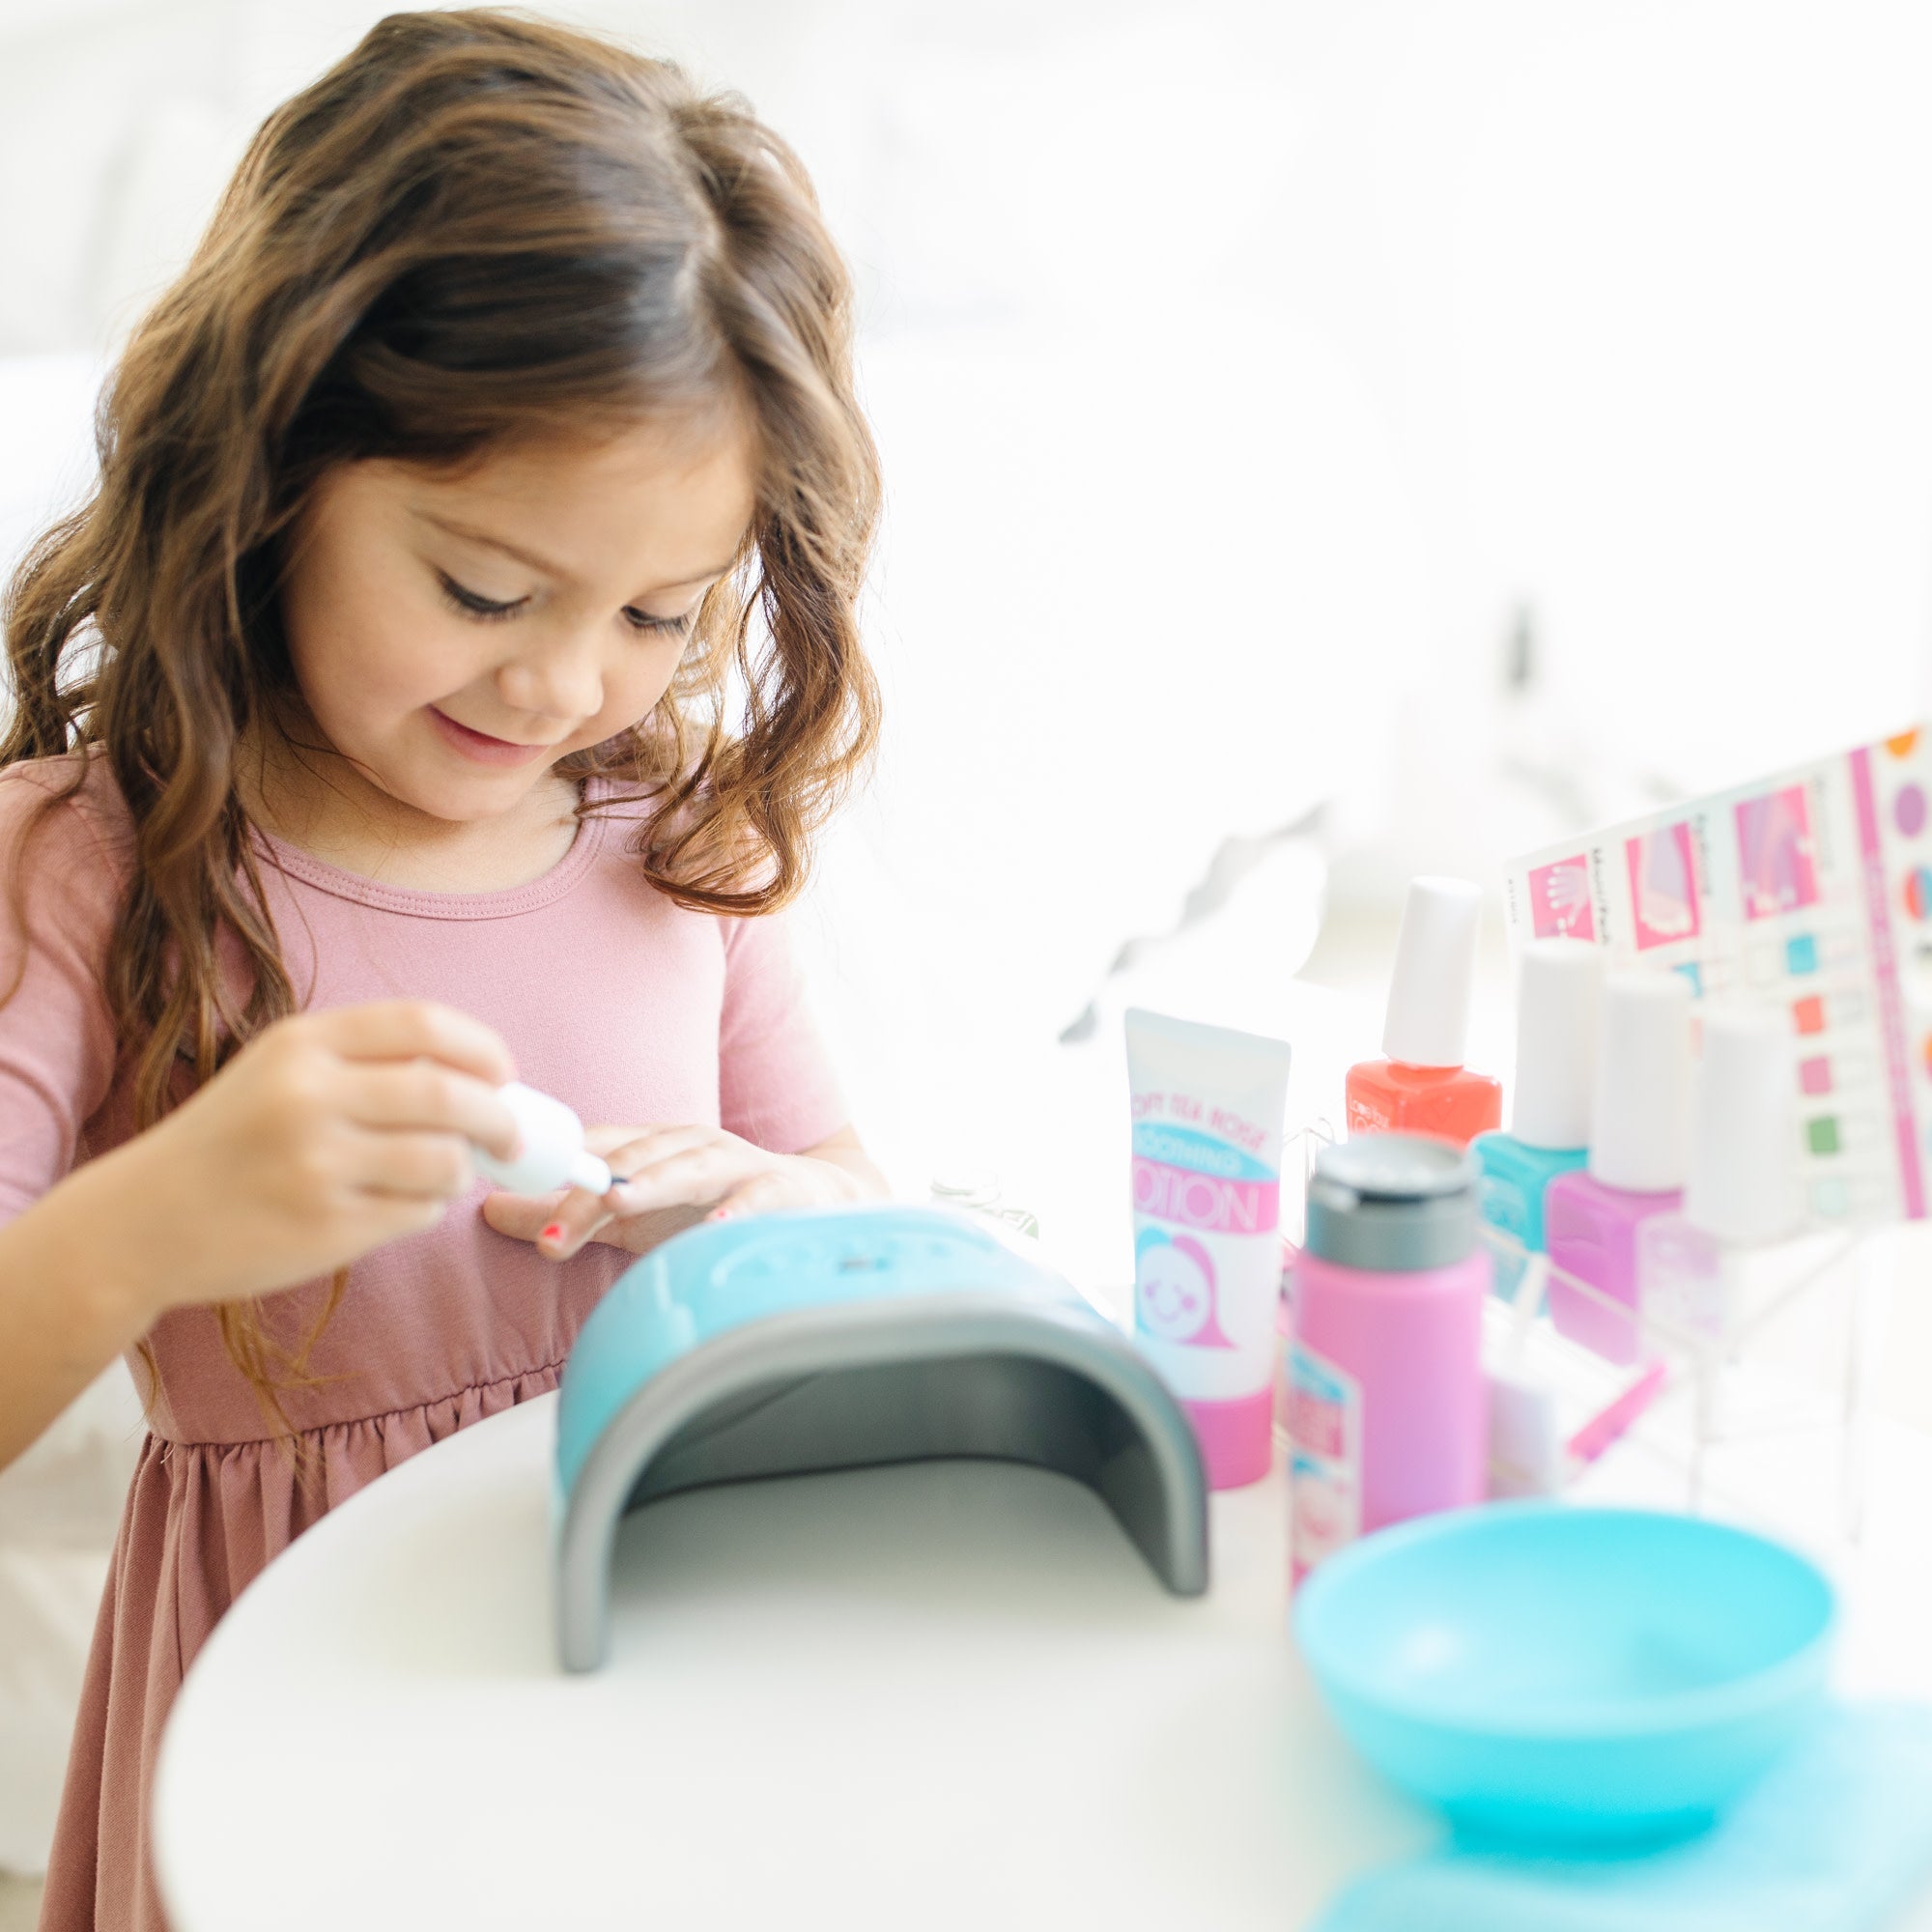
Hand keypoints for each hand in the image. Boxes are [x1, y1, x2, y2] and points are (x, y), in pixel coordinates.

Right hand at [107, 999, 520, 1314]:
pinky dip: (426, 1208)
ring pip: (444, 1159)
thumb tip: (486, 1080)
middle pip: (451, 1095)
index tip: (503, 1073)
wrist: (141, 1223)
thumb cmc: (231, 1142)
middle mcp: (307, 1097)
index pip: (424, 1024)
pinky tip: (399, 1204)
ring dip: (462, 1170)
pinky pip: (417, 1212)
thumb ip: (369, 1063)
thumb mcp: (281, 1072)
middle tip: (511, 1135)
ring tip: (444, 1174)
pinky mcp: (326, 1227)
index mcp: (302, 1044)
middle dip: (499, 1116)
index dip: (482, 1048)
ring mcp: (316, 1165)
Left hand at [481, 1123, 867, 1260]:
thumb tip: (490, 1210)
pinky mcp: (777, 1189)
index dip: (548, 1172)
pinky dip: (734, 1213)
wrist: (813, 1200)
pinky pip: (754, 1200)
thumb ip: (570, 1215)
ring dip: (650, 1184)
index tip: (500, 1191)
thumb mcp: (635, 1214)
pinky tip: (711, 1230)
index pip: (592, 1151)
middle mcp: (689, 1143)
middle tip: (548, 1234)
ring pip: (687, 1168)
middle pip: (630, 1162)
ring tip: (615, 1202)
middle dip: (586, 1196)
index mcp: (652, 1145)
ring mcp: (735, 1162)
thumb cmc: (715, 1206)